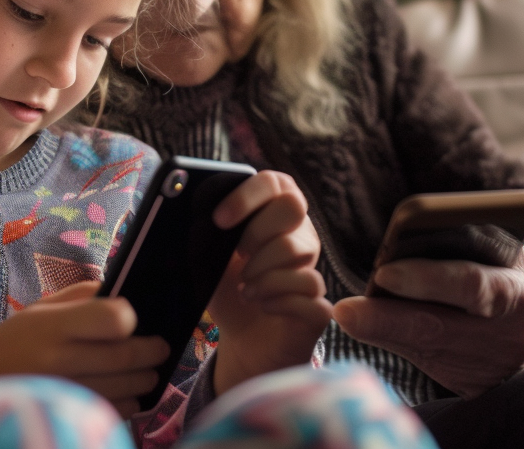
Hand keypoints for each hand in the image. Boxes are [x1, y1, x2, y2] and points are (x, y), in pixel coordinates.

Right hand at [0, 281, 167, 417]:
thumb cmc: (12, 342)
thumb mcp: (40, 308)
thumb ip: (83, 295)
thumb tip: (126, 292)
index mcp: (53, 325)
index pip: (113, 319)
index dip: (129, 318)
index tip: (132, 319)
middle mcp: (59, 360)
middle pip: (126, 357)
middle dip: (153, 352)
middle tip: (161, 349)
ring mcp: (63, 393)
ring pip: (125, 389)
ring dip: (145, 380)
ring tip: (149, 372)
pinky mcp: (66, 414)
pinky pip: (112, 412)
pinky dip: (128, 403)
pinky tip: (129, 394)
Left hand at [206, 171, 332, 394]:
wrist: (242, 341)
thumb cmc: (228, 291)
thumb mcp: (209, 259)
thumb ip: (208, 233)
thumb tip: (203, 216)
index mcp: (275, 216)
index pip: (274, 182)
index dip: (247, 196)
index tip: (220, 219)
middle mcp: (302, 236)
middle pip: (292, 206)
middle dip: (257, 230)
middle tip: (238, 256)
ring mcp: (314, 268)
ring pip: (296, 250)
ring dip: (259, 272)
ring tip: (244, 289)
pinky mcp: (319, 304)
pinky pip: (305, 290)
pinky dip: (273, 299)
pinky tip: (262, 306)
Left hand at [332, 251, 523, 398]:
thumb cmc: (513, 275)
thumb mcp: (506, 255)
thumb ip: (470, 245)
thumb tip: (411, 234)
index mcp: (522, 294)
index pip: (472, 286)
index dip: (428, 279)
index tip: (385, 272)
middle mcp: (507, 337)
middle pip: (437, 328)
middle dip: (387, 319)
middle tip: (347, 310)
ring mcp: (489, 368)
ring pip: (425, 352)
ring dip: (382, 331)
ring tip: (348, 314)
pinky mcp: (472, 387)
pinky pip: (426, 364)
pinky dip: (395, 343)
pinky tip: (368, 326)